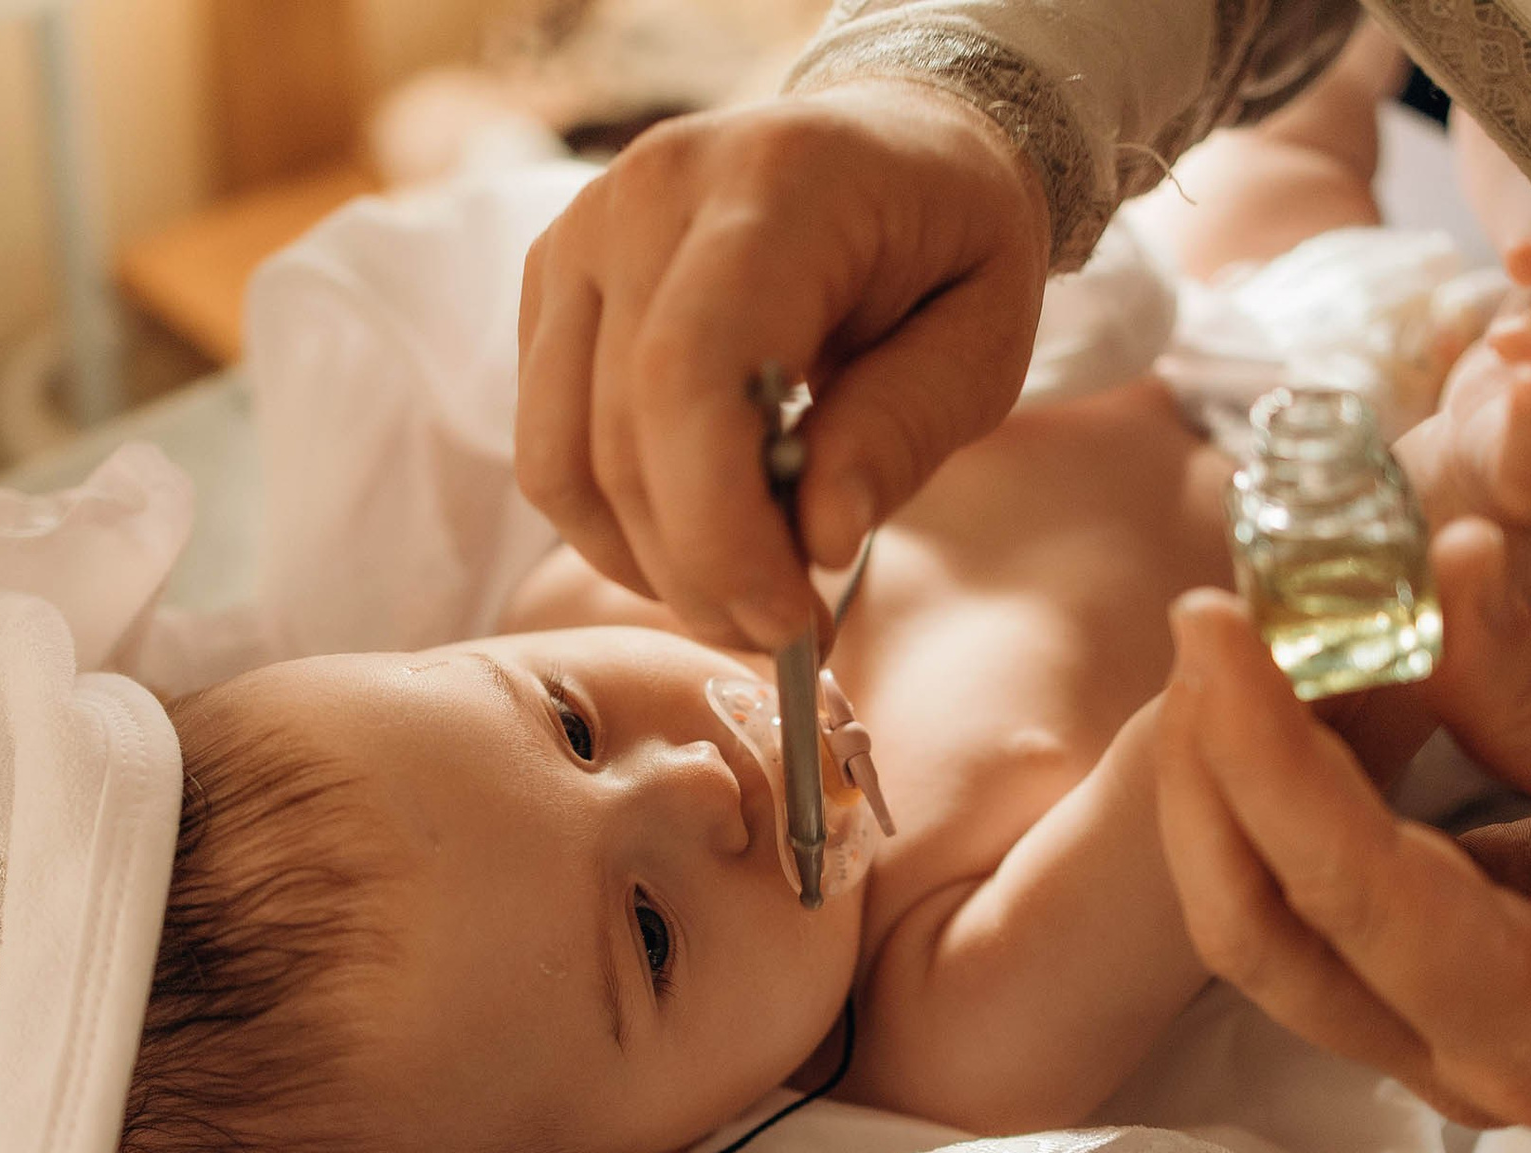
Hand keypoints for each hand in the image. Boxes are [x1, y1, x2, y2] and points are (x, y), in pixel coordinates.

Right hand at [515, 81, 1050, 649]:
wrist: (898, 142)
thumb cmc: (953, 240)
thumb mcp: (984, 339)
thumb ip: (901, 430)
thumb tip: (815, 538)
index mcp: (773, 182)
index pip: (687, 375)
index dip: (719, 526)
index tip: (786, 619)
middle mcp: (648, 193)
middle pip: (618, 435)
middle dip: (697, 571)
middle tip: (786, 632)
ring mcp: (580, 232)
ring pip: (559, 457)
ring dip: (645, 563)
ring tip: (744, 595)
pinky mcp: (551, 283)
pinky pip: (547, 444)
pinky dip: (615, 520)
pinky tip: (700, 532)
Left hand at [1155, 520, 1530, 1128]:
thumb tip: (1420, 578)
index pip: (1349, 892)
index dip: (1262, 754)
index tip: (1214, 626)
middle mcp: (1451, 1057)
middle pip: (1260, 925)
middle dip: (1212, 770)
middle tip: (1208, 620)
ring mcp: (1421, 1030)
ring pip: (1264, 912)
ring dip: (1233, 776)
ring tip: (1241, 636)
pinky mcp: (1413, 980)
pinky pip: (1309, 889)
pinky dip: (1284, 787)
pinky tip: (1286, 687)